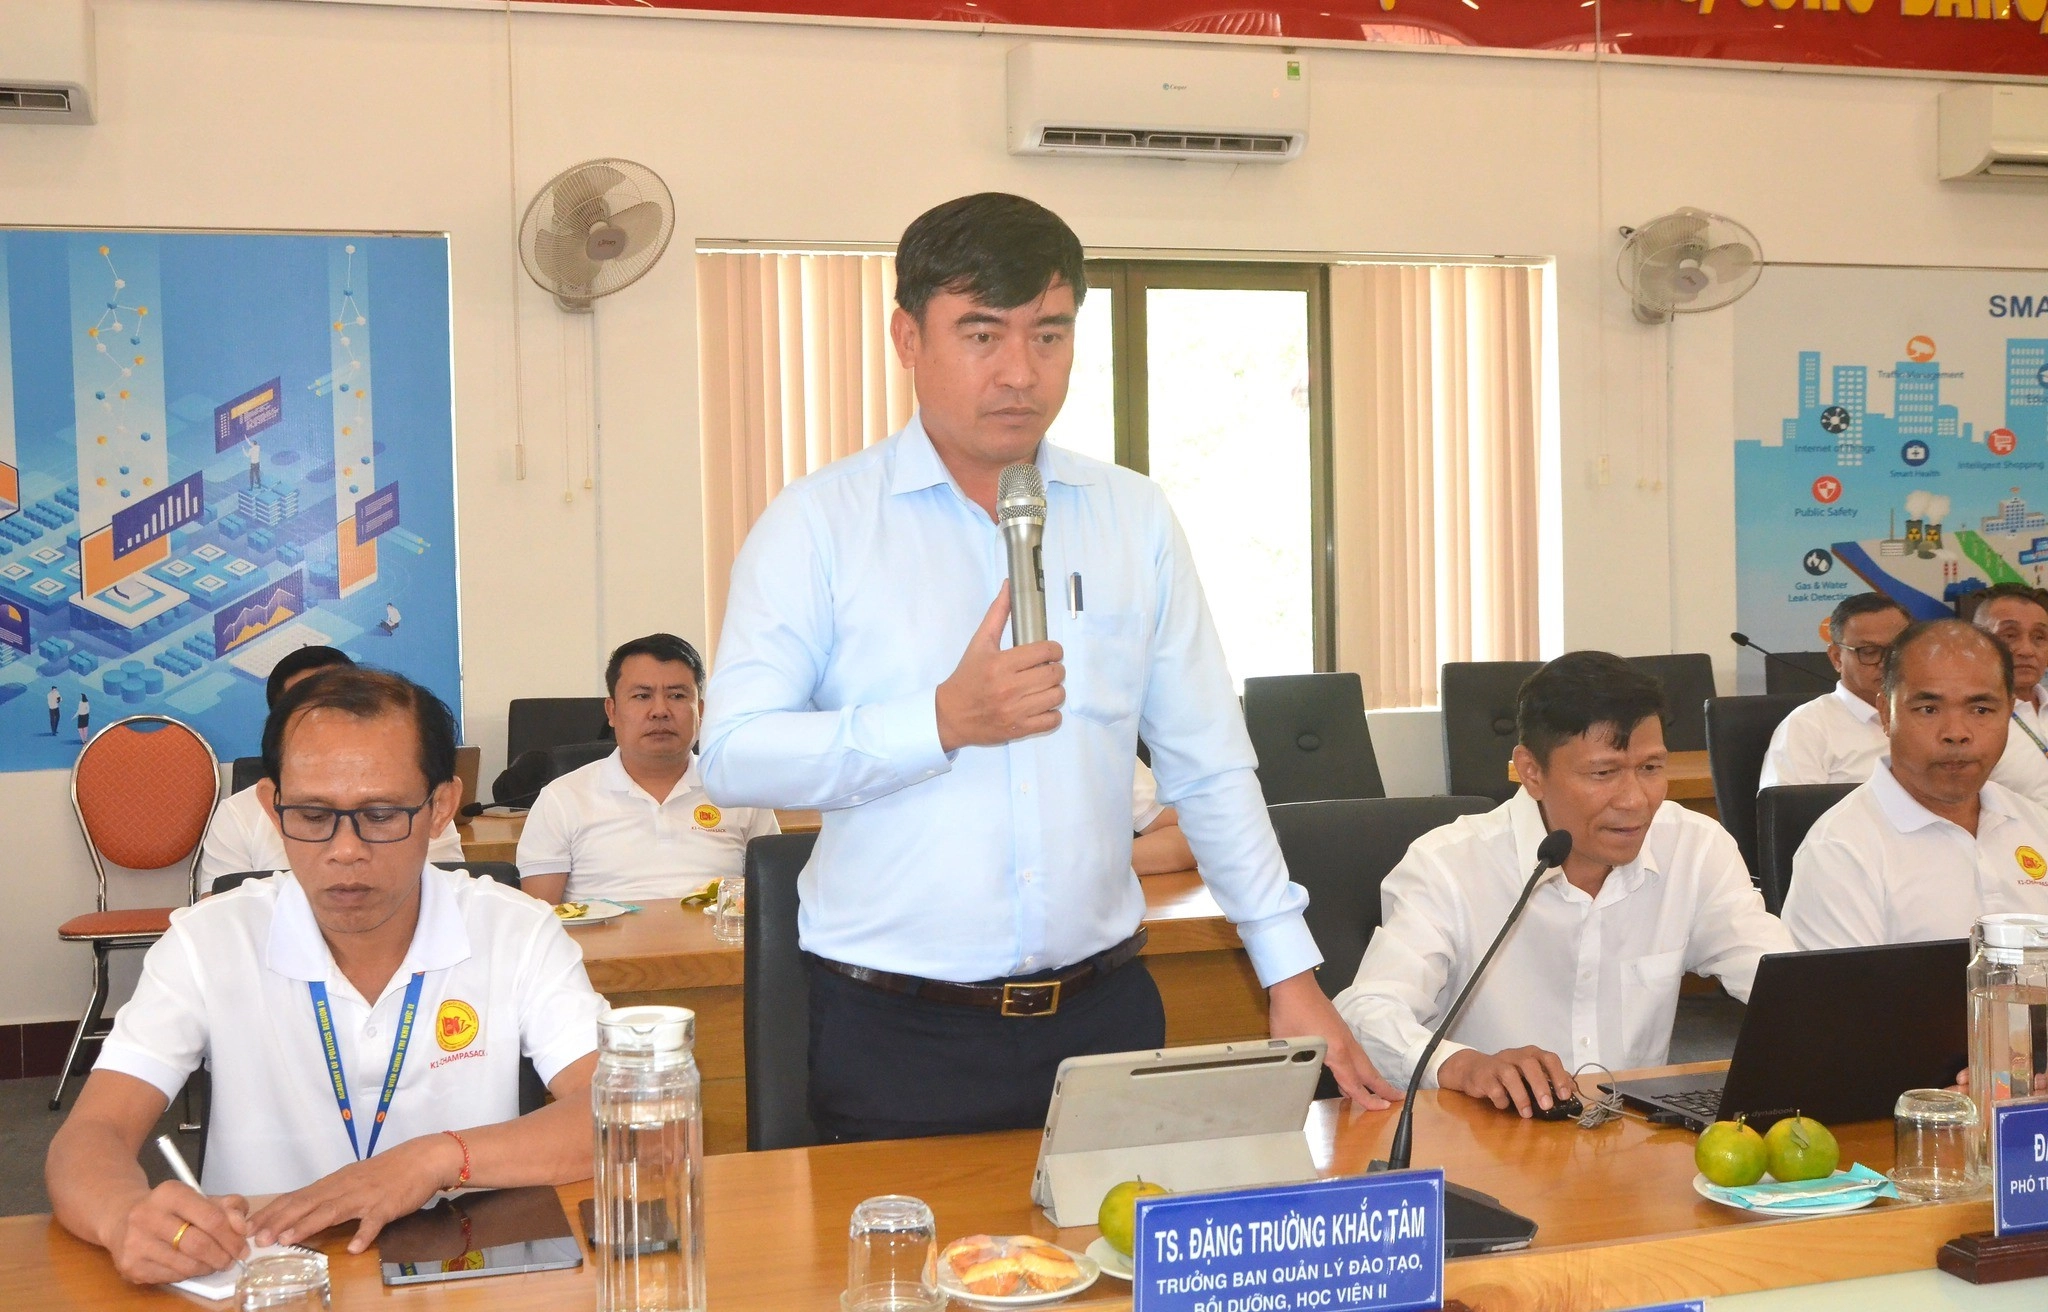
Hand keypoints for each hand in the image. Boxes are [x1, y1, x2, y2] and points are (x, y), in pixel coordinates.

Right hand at [104, 1182, 249, 1284]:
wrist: (121, 1219)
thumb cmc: (169, 1209)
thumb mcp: (198, 1198)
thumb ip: (227, 1207)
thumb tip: (242, 1227)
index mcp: (169, 1193)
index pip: (211, 1218)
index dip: (233, 1236)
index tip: (242, 1246)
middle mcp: (147, 1216)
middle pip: (199, 1245)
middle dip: (223, 1255)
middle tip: (232, 1259)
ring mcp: (135, 1243)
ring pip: (187, 1265)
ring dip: (208, 1267)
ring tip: (214, 1262)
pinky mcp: (130, 1266)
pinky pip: (171, 1277)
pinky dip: (188, 1274)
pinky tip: (192, 1265)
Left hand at [249, 1133, 458, 1253]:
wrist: (421, 1159)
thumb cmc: (385, 1172)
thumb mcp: (351, 1180)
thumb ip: (329, 1196)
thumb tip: (301, 1213)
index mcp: (333, 1183)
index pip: (296, 1197)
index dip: (272, 1212)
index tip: (248, 1227)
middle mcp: (344, 1188)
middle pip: (307, 1204)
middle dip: (280, 1221)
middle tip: (258, 1238)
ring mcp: (365, 1197)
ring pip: (332, 1211)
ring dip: (308, 1225)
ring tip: (288, 1240)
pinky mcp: (387, 1206)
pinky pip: (374, 1222)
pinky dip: (364, 1234)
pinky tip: (353, 1248)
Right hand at [935, 582, 1064, 751]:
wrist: (951, 715)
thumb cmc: (967, 677)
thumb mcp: (980, 643)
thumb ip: (998, 614)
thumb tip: (1009, 586)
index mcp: (1001, 664)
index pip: (1046, 651)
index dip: (1054, 650)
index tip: (1048, 653)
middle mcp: (1009, 688)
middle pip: (1055, 674)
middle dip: (1055, 669)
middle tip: (1045, 669)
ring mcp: (1016, 711)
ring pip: (1057, 696)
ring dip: (1054, 690)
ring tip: (1042, 687)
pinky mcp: (1020, 729)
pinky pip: (1053, 720)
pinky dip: (1052, 713)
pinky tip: (1040, 706)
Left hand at [1266, 971, 1401, 1110]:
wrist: (1294, 983)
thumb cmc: (1291, 1011)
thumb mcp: (1289, 1043)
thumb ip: (1296, 1063)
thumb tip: (1293, 1078)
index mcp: (1336, 1051)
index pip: (1354, 1082)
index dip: (1367, 1098)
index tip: (1383, 1108)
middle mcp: (1345, 1044)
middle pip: (1367, 1071)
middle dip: (1382, 1087)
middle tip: (1396, 1100)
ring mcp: (1344, 1035)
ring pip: (1362, 1061)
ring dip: (1371, 1077)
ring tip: (1377, 1092)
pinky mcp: (1339, 1029)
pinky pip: (1354, 1054)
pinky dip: (1359, 1067)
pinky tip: (1350, 1074)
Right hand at [1437, 1046, 1575, 1116]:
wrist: (1473, 1069)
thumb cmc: (1508, 1073)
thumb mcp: (1530, 1073)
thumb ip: (1550, 1078)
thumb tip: (1573, 1089)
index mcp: (1531, 1054)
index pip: (1549, 1058)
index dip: (1559, 1076)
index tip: (1565, 1095)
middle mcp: (1515, 1055)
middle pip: (1529, 1064)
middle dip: (1540, 1086)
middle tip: (1547, 1106)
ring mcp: (1497, 1064)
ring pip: (1510, 1075)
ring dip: (1521, 1096)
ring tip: (1527, 1113)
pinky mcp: (1483, 1076)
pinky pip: (1493, 1088)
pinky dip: (1501, 1099)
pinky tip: (1504, 1106)